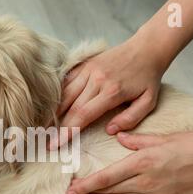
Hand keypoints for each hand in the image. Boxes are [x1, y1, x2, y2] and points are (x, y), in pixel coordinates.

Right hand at [55, 33, 165, 147]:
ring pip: (64, 94)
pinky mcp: (84, 65)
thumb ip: (131, 119)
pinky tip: (52, 108)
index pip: (83, 115)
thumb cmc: (148, 78)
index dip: (67, 131)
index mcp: (111, 92)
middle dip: (57, 127)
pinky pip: (66, 82)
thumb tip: (110, 131)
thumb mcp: (148, 101)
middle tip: (46, 141)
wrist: (146, 48)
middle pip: (70, 107)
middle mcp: (96, 80)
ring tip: (44, 127)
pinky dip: (57, 96)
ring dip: (53, 112)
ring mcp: (88, 70)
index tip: (56, 144)